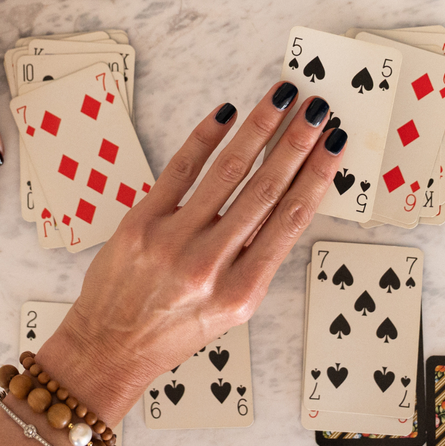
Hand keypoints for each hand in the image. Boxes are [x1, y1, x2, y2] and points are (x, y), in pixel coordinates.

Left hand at [39, 82, 345, 419]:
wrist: (110, 345)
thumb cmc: (172, 331)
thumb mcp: (229, 310)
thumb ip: (254, 259)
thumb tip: (281, 198)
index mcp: (242, 292)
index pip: (291, 219)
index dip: (317, 175)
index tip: (334, 143)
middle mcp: (211, 265)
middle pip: (264, 189)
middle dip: (295, 143)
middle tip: (316, 107)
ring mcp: (173, 241)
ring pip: (227, 173)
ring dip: (258, 129)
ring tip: (280, 99)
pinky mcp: (141, 222)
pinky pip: (179, 170)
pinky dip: (204, 138)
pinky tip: (225, 115)